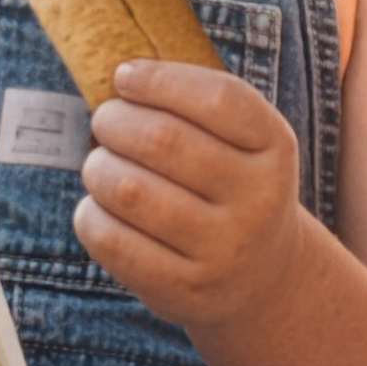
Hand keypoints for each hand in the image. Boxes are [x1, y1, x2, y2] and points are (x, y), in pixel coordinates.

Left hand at [77, 59, 319, 334]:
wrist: (263, 277)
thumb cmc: (231, 186)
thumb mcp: (240, 142)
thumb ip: (194, 105)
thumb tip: (119, 75)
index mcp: (276, 147)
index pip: (219, 99)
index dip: (161, 80)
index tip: (124, 77)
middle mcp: (259, 199)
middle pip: (164, 140)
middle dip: (115, 121)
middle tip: (105, 121)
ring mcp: (225, 250)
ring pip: (131, 190)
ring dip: (98, 168)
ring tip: (100, 166)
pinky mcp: (186, 290)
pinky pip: (113, 241)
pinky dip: (91, 215)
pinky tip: (99, 208)